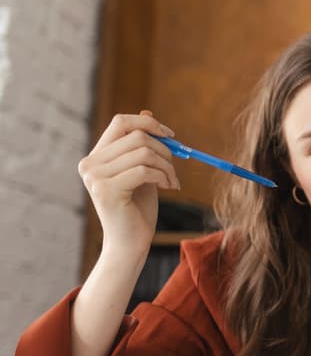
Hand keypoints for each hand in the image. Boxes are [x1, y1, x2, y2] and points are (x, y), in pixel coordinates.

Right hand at [78, 112, 179, 255]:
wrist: (131, 243)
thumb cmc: (138, 208)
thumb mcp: (142, 170)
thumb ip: (141, 145)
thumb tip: (147, 112)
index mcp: (96, 156)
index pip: (121, 122)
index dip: (149, 124)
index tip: (171, 136)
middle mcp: (90, 164)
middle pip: (137, 136)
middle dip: (165, 150)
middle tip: (175, 169)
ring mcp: (95, 177)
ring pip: (143, 152)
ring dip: (167, 165)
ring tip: (172, 181)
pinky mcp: (107, 190)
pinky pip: (145, 170)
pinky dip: (164, 176)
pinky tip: (169, 187)